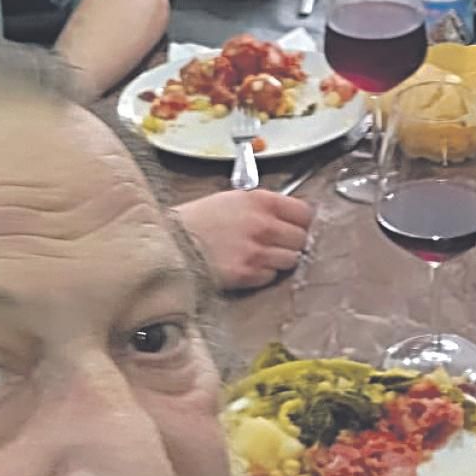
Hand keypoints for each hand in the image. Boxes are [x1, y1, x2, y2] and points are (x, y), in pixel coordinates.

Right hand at [174, 188, 313, 290]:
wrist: (171, 242)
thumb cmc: (197, 220)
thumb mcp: (232, 199)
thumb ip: (263, 206)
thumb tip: (287, 217)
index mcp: (261, 201)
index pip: (305, 213)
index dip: (301, 221)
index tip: (295, 226)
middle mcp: (263, 225)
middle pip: (301, 238)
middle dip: (291, 242)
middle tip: (276, 243)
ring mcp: (257, 251)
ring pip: (291, 260)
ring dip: (279, 260)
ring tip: (259, 256)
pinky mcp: (248, 274)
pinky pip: (271, 276)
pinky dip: (262, 274)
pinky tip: (247, 266)